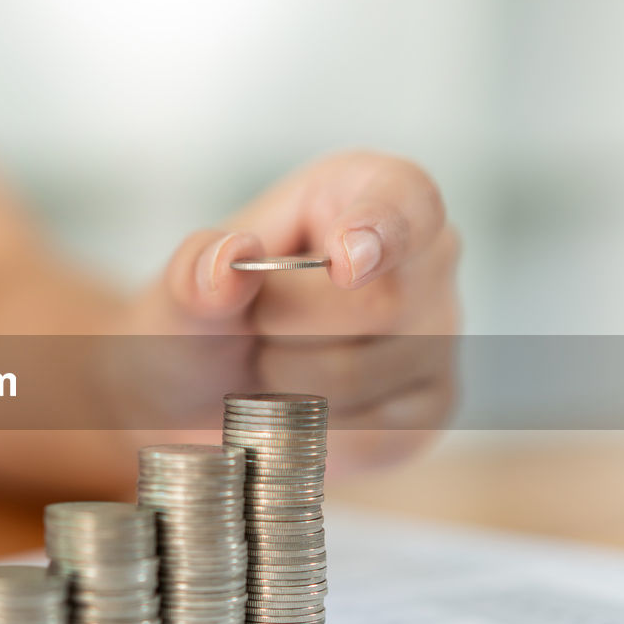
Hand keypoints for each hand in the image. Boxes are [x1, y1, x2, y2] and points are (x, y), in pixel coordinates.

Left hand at [130, 151, 459, 474]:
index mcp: (366, 189)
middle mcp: (426, 254)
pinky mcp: (431, 408)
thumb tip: (227, 264)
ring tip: (273, 364)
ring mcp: (440, 335)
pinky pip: (371, 434)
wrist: (198, 392)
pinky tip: (296, 406)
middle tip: (257, 328)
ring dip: (289, 383)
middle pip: (380, 304)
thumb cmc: (204, 316)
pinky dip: (311, 431)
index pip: (406, 200)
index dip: (383, 230)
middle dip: (287, 329)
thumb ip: (198, 271)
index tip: (345, 263)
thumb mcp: (183, 287)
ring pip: (363, 375)